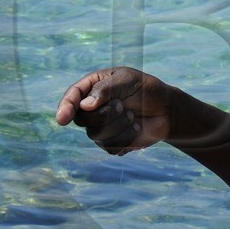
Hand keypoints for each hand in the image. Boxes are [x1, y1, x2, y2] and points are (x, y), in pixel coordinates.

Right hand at [54, 68, 175, 154]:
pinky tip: (136, 129)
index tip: (63, 119)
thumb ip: (106, 89)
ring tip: (133, 117)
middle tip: (122, 105)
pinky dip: (126, 139)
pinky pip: (110, 148)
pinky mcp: (111, 143)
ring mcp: (99, 127)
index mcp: (92, 87)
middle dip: (104, 115)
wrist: (166, 110)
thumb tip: (85, 105)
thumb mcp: (128, 80)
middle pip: (81, 120)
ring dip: (118, 127)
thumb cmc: (147, 89)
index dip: (65, 107)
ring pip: (95, 136)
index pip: (72, 97)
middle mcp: (91, 108)